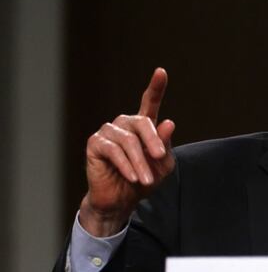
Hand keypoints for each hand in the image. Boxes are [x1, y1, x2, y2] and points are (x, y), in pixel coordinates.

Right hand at [79, 68, 175, 236]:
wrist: (121, 200)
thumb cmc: (144, 180)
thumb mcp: (162, 164)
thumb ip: (165, 145)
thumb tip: (168, 122)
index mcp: (143, 126)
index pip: (149, 103)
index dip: (156, 87)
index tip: (161, 71)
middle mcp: (124, 124)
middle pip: (142, 122)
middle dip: (154, 141)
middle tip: (161, 158)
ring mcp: (108, 132)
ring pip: (128, 141)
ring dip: (140, 162)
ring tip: (146, 180)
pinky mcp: (95, 143)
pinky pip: (114, 151)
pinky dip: (127, 165)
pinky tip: (133, 177)